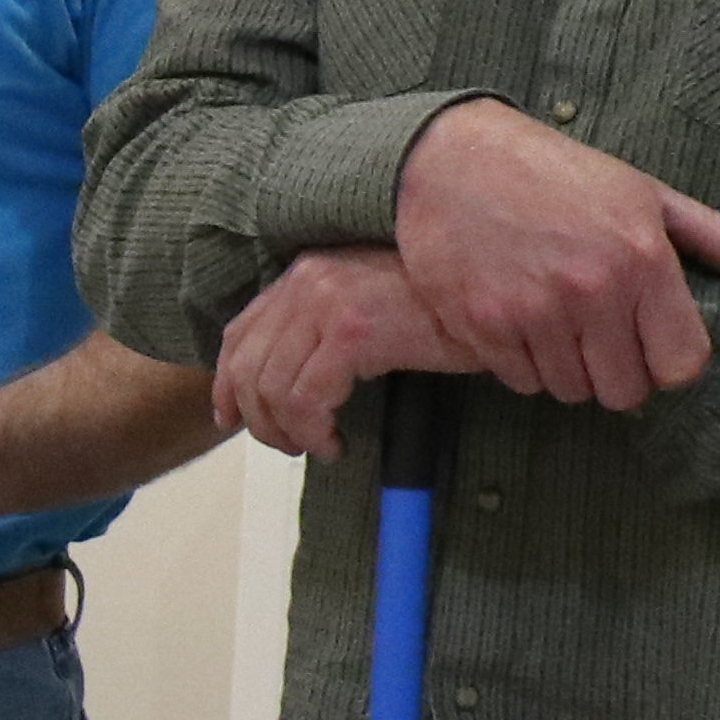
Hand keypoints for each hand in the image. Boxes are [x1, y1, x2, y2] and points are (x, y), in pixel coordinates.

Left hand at [214, 249, 471, 459]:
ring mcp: (327, 302)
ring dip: (289, 432)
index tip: (231, 419)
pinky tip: (335, 443)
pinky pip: (306, 399)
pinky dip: (313, 432)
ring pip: (272, 389)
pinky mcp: (352, 332)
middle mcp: (307, 281)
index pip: (239, 334)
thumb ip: (319, 329)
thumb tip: (280, 379)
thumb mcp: (367, 309)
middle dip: (259, 420)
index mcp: (305, 273)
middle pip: (247, 366)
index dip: (226, 384)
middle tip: (288, 446)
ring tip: (319, 446)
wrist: (492, 300)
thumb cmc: (439, 311)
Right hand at [391, 100, 719, 413]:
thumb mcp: (639, 190)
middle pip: (624, 391)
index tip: (652, 344)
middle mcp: (591, 292)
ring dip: (568, 369)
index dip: (668, 362)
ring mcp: (533, 313)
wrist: (451, 160)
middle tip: (600, 338)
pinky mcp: (483, 326)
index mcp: (642, 259)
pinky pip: (521, 380)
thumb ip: (707, 233)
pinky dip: (524, 364)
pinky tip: (519, 323)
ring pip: (570, 390)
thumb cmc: (553, 173)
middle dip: (617, 372)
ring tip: (556, 325)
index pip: (681, 365)